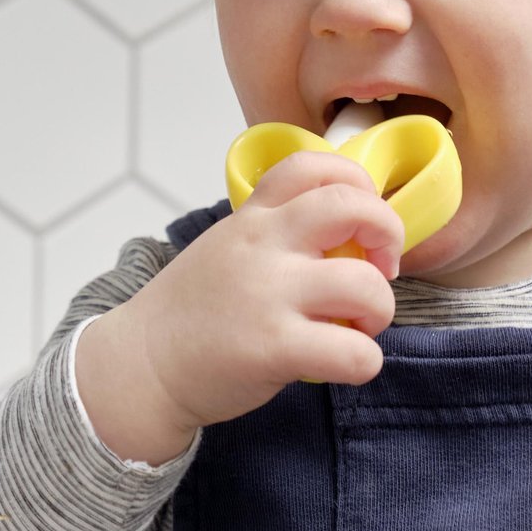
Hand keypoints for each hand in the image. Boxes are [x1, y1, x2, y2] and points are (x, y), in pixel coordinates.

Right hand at [76, 151, 402, 463]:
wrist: (143, 366)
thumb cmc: (196, 309)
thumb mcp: (231, 244)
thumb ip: (281, 229)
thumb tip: (353, 233)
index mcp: (255, 217)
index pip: (313, 164)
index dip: (357, 183)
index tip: (360, 220)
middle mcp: (263, 245)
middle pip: (353, 208)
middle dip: (388, 234)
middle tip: (381, 267)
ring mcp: (268, 296)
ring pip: (366, 286)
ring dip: (381, 309)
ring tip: (361, 324)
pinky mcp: (274, 349)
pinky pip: (354, 353)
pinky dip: (365, 361)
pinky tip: (346, 363)